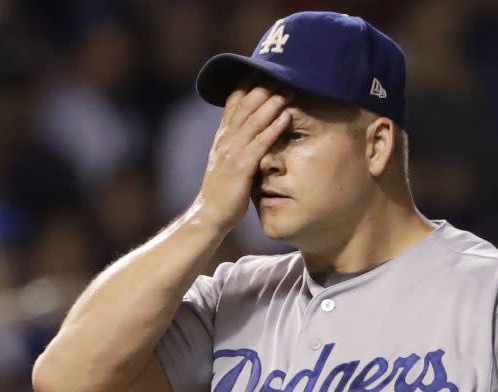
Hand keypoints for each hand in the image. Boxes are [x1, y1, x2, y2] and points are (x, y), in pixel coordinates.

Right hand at [197, 85, 291, 232]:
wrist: (209, 214)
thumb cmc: (223, 192)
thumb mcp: (227, 163)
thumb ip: (236, 147)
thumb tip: (251, 135)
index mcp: (222, 138)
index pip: (233, 104)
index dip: (247, 87)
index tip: (262, 72)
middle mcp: (225, 141)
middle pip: (244, 107)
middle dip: (262, 89)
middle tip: (280, 74)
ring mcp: (232, 153)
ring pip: (253, 121)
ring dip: (271, 104)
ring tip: (287, 91)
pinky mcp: (241, 167)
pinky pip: (260, 143)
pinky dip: (274, 128)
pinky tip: (286, 117)